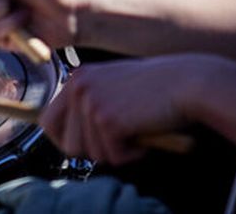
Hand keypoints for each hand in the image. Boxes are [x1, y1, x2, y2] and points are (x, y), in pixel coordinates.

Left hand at [41, 54, 221, 164]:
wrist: (187, 83)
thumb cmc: (158, 89)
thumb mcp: (114, 88)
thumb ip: (91, 106)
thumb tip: (72, 140)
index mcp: (77, 78)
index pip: (48, 121)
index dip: (64, 141)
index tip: (85, 147)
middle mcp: (78, 87)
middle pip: (67, 145)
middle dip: (94, 152)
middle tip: (120, 142)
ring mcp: (91, 102)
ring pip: (92, 155)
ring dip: (118, 152)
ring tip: (137, 132)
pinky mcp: (107, 119)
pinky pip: (114, 157)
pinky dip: (133, 154)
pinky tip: (146, 134)